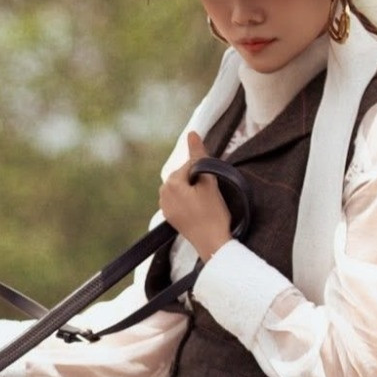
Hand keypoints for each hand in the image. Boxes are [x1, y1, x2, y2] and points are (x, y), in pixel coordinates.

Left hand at [158, 132, 232, 260]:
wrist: (213, 243)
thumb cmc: (213, 213)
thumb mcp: (209, 181)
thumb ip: (199, 155)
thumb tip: (192, 133)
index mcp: (170, 183)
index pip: (191, 166)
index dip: (205, 173)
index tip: (212, 188)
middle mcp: (163, 193)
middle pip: (185, 176)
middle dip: (198, 182)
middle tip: (210, 198)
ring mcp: (165, 206)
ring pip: (183, 188)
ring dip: (194, 191)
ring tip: (205, 205)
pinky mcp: (170, 216)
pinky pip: (180, 200)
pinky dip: (190, 201)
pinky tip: (199, 211)